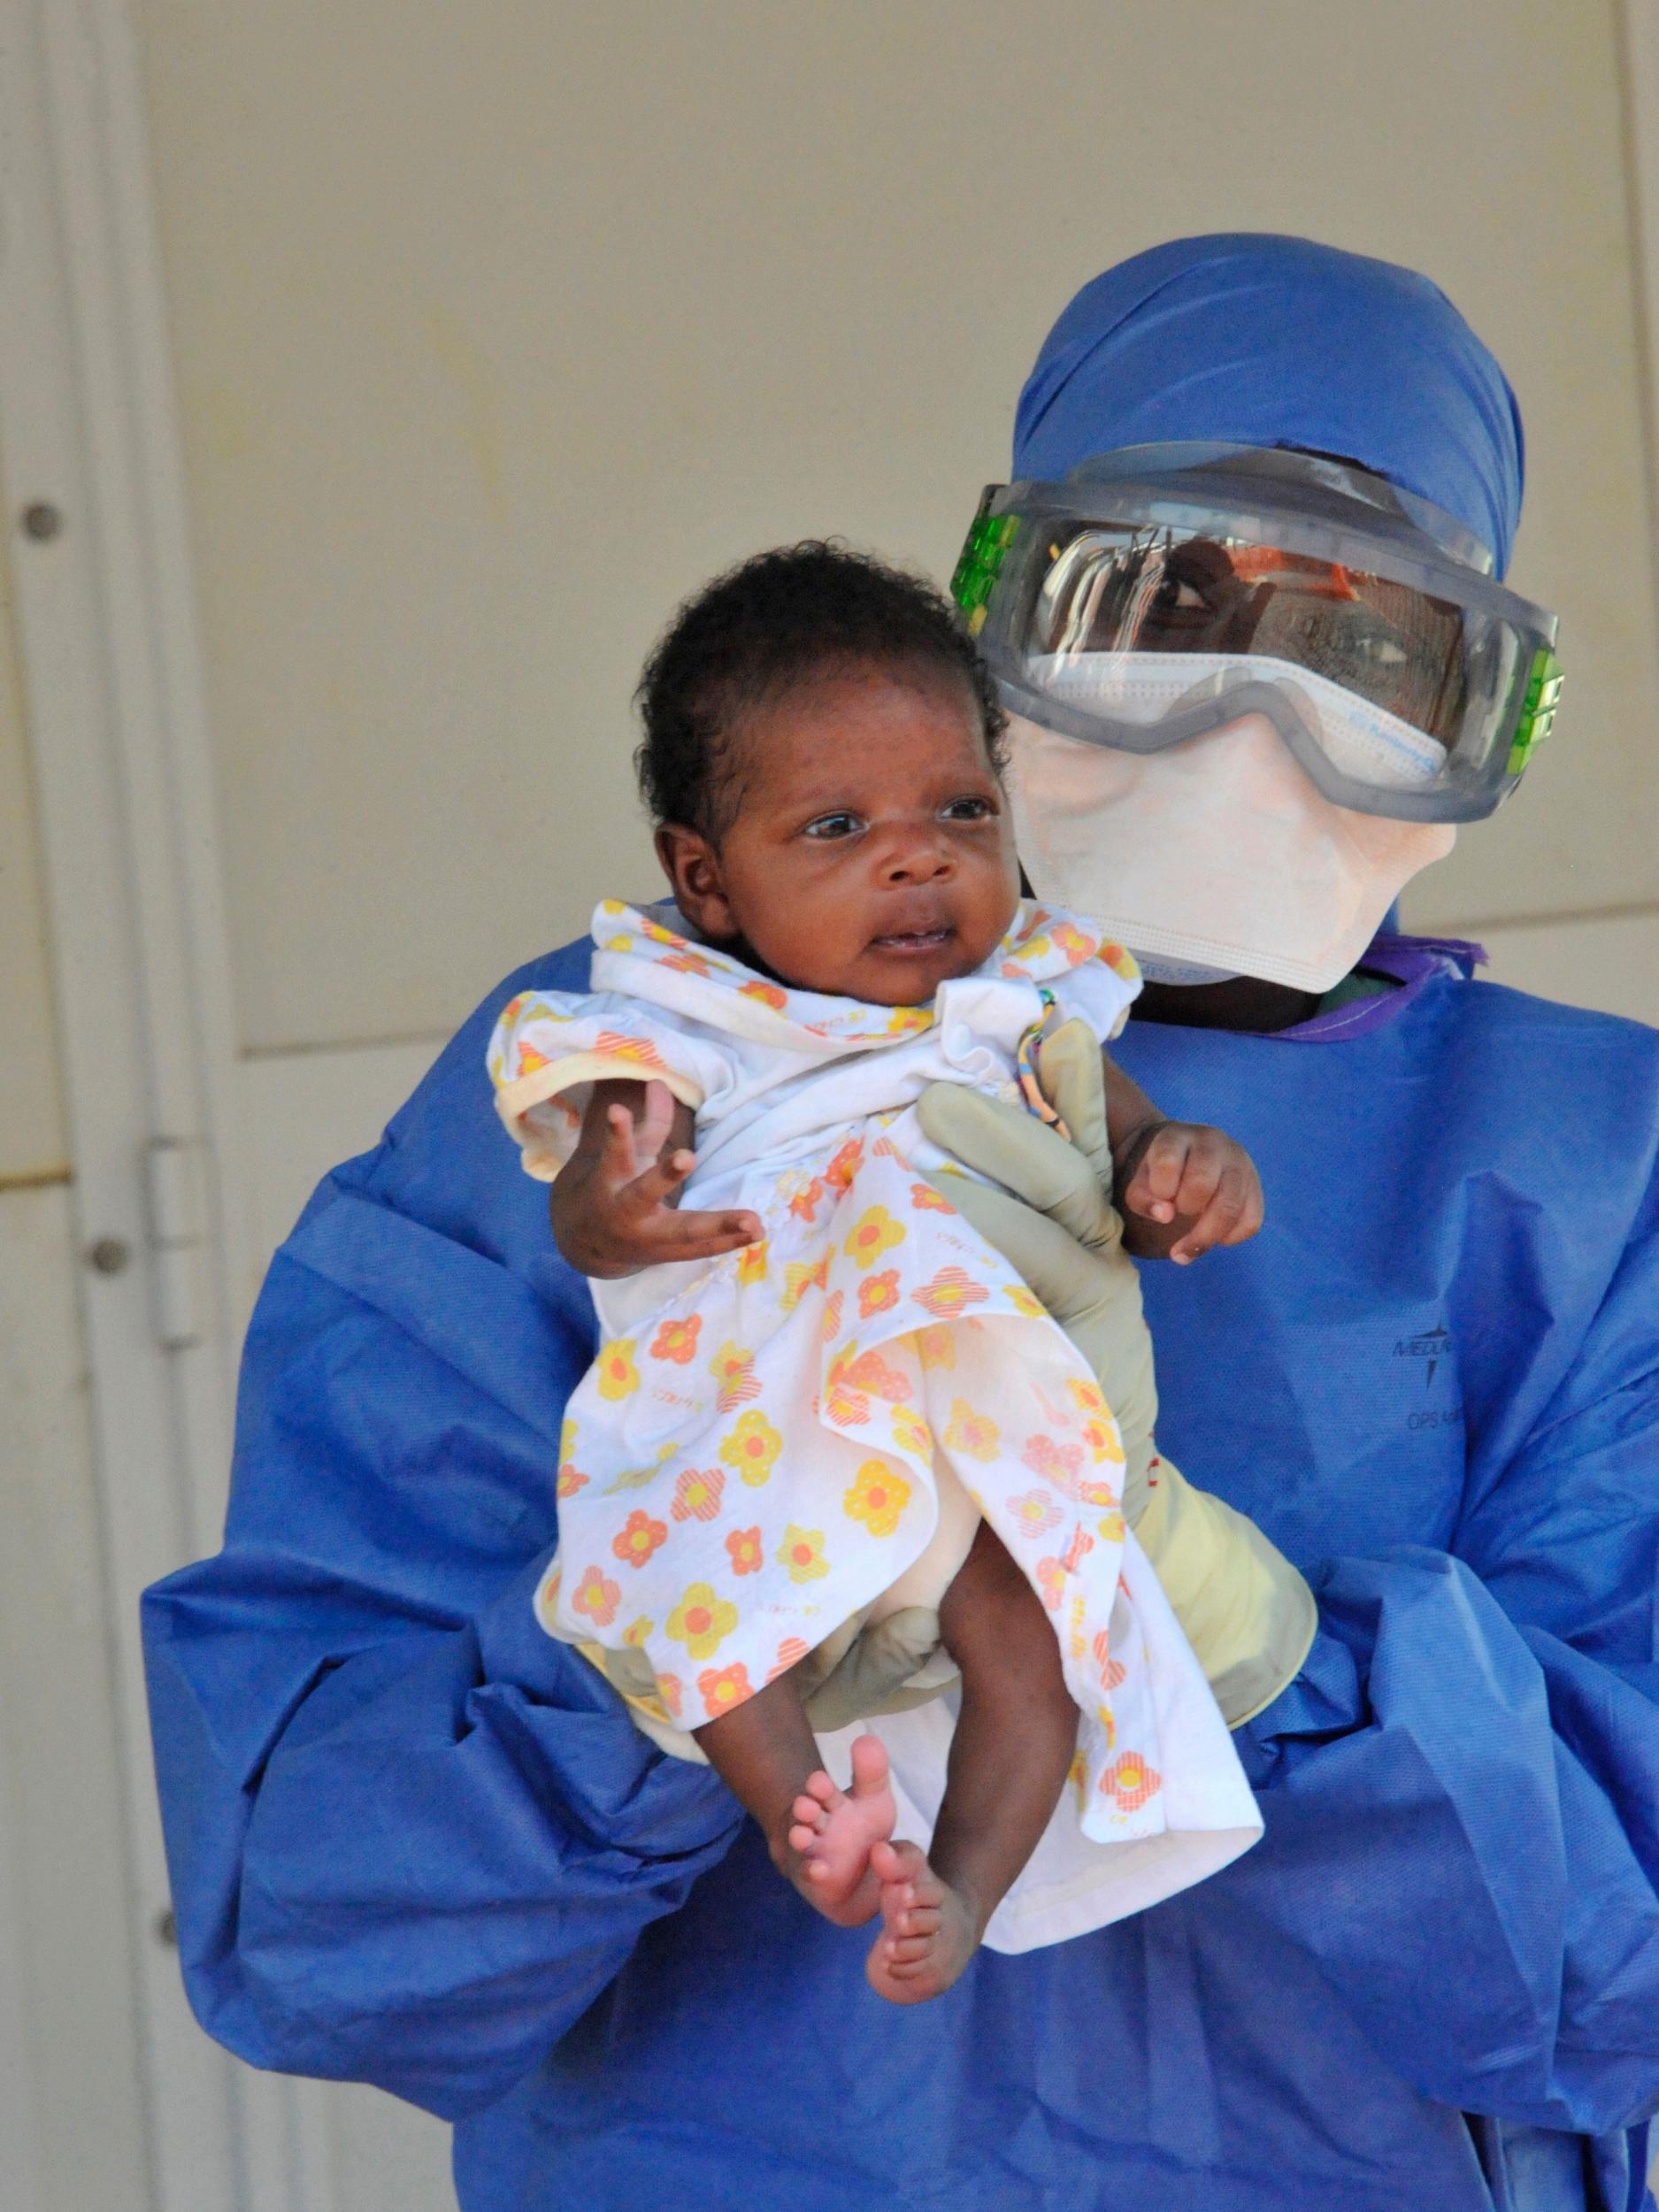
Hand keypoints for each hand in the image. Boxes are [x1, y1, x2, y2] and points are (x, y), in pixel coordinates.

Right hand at [549, 1079, 761, 1278]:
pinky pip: (701, 1249)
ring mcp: (647, 1238)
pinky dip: (729, 1242)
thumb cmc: (614, 1189)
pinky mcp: (667, 1256)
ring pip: (684, 1231)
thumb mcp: (626, 1157)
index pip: (615, 1152)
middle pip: (644, 1192)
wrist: (590, 1244)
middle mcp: (626, 1209)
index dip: (617, 1132)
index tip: (616, 1108)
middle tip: (686, 1156)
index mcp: (611, 1180)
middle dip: (664, 1175)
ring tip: (755, 1222)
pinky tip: (757, 1231)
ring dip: (720, 1226)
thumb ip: (648, 1122)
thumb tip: (660, 1082)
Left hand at [1115, 1121, 1263, 1264]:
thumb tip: (1166, 1215)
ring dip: (1206, 1235)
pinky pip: (1251, 1221)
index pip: (1168, 1162)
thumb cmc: (1160, 1173)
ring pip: (1231, 1206)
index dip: (1161, 1190)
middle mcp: (1213, 1144)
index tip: (1160, 1196)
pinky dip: (1230, 1238)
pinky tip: (1214, 1236)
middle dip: (1185, 1208)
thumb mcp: (1140, 1181)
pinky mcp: (1255, 1186)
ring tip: (1186, 1249)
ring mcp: (1239, 1163)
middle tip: (1177, 1213)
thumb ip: (1143, 1198)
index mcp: (1178, 1137)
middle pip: (1202, 1184)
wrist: (1185, 1157)